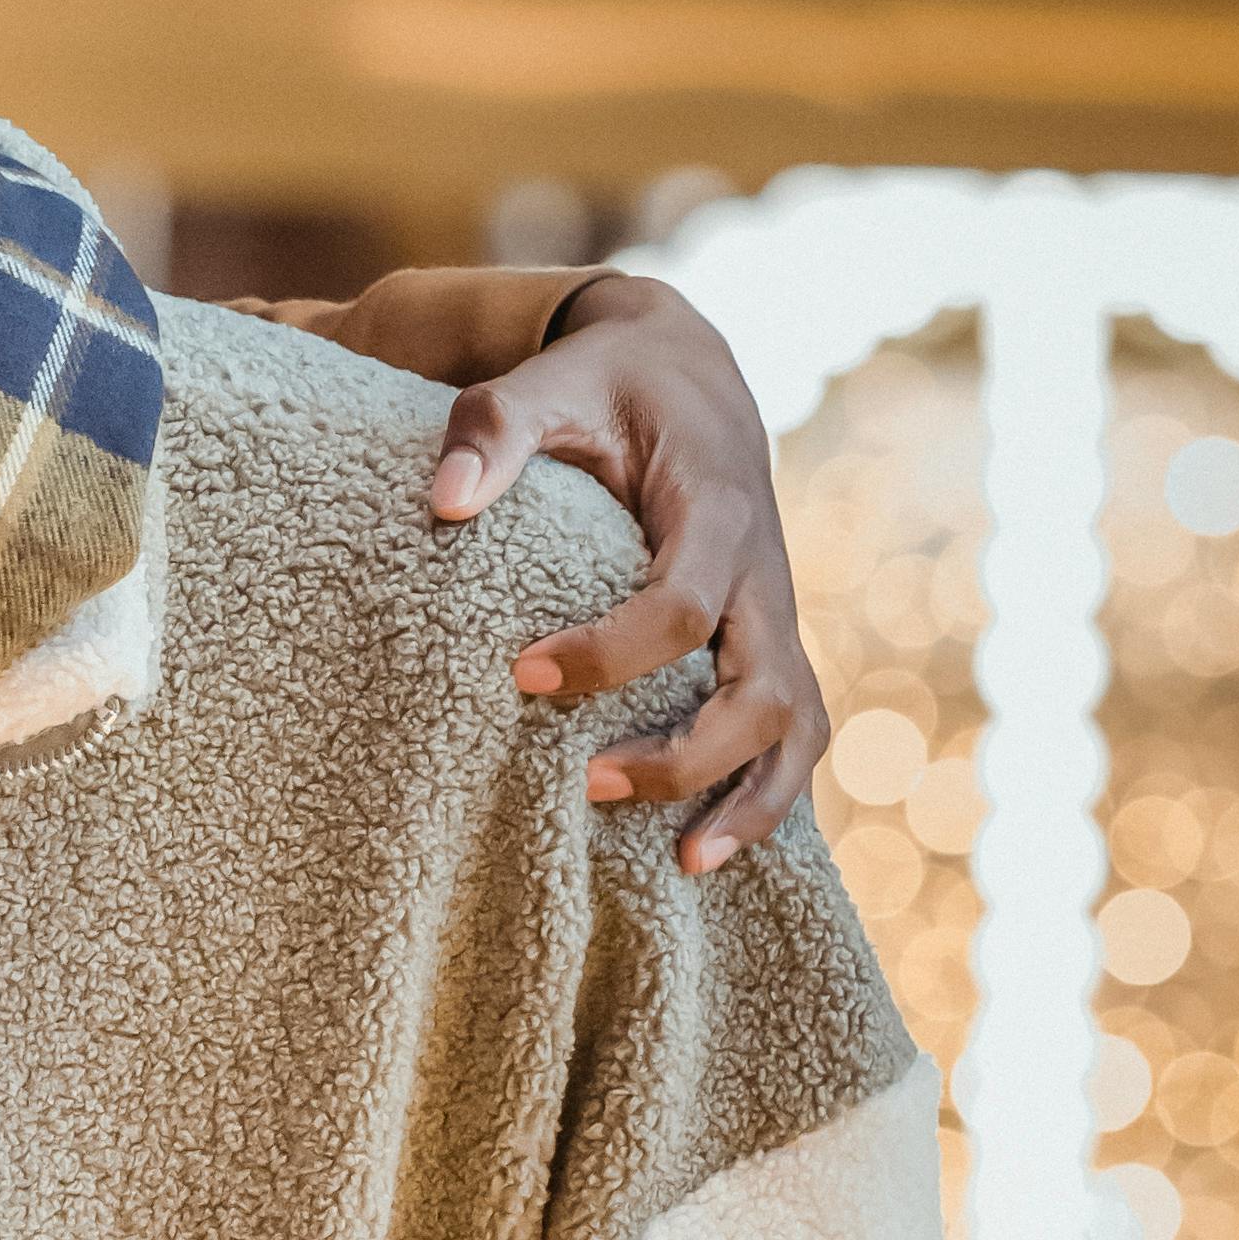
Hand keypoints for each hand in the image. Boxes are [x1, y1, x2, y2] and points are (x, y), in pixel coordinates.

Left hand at [425, 275, 826, 867]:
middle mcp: (764, 576)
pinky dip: (765, 797)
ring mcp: (776, 617)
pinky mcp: (769, 646)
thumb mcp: (551, 383)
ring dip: (747, 800)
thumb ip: (494, 430)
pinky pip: (793, 734)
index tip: (522, 676)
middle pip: (762, 691)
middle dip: (684, 754)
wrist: (689, 374)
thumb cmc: (609, 385)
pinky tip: (706, 853)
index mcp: (717, 512)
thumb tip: (441, 502)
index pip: (682, 605)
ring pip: (796, 727)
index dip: (610, 653)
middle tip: (582, 785)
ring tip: (680, 865)